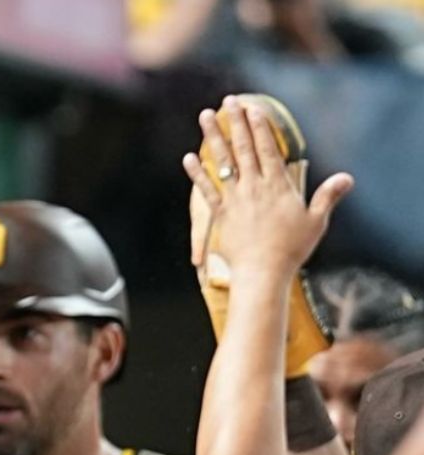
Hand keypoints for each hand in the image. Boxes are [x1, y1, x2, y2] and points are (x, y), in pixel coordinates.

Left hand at [182, 96, 352, 280]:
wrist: (263, 272)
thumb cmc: (292, 249)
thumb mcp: (316, 221)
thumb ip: (328, 196)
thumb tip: (347, 177)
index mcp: (278, 186)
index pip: (268, 149)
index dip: (260, 127)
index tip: (253, 108)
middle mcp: (254, 187)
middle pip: (244, 148)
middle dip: (236, 122)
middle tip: (229, 101)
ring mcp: (235, 199)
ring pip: (223, 162)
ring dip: (213, 137)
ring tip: (204, 116)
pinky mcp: (220, 214)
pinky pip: (206, 190)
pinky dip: (197, 173)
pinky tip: (188, 157)